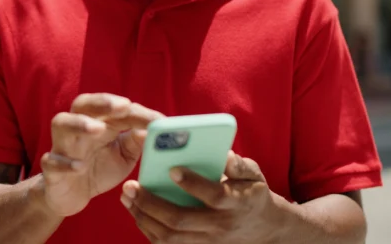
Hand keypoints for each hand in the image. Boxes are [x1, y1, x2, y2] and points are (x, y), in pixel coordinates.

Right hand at [41, 93, 164, 217]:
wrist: (71, 196)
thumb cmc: (99, 169)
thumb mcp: (124, 156)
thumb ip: (136, 142)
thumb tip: (152, 130)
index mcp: (99, 122)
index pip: (116, 109)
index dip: (137, 112)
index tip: (158, 120)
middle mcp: (79, 128)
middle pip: (83, 103)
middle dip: (102, 102)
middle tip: (123, 106)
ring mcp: (62, 146)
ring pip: (62, 123)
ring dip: (79, 123)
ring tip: (98, 128)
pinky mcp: (51, 169)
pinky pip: (51, 160)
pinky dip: (65, 162)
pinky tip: (79, 166)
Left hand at [121, 151, 288, 242]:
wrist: (263, 229)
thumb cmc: (252, 193)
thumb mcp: (254, 175)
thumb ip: (239, 165)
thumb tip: (224, 154)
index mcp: (236, 202)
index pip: (214, 195)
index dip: (192, 183)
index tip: (171, 168)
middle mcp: (220, 225)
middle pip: (181, 220)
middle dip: (152, 203)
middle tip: (131, 186)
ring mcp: (208, 241)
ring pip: (169, 237)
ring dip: (144, 217)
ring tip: (127, 197)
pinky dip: (148, 229)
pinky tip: (136, 211)